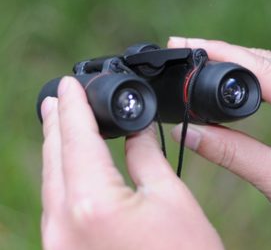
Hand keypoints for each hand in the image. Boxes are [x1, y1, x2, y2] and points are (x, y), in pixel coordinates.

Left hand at [40, 76, 223, 249]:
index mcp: (92, 202)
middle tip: (57, 98)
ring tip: (58, 122)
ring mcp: (58, 242)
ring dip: (55, 147)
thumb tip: (137, 129)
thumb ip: (146, 156)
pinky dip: (60, 174)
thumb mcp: (171, 197)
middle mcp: (63, 224)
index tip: (69, 85)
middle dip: (56, 122)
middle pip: (54, 155)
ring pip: (51, 179)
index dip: (73, 105)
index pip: (76, 136)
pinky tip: (68, 164)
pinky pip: (55, 202)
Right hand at [169, 37, 270, 230]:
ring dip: (234, 60)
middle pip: (262, 59)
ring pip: (269, 65)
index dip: (217, 52)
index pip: (258, 65)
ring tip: (201, 59)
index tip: (183, 44)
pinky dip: (248, 74)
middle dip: (221, 52)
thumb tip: (186, 133)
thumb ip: (230, 152)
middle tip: (186, 50)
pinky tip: (231, 76)